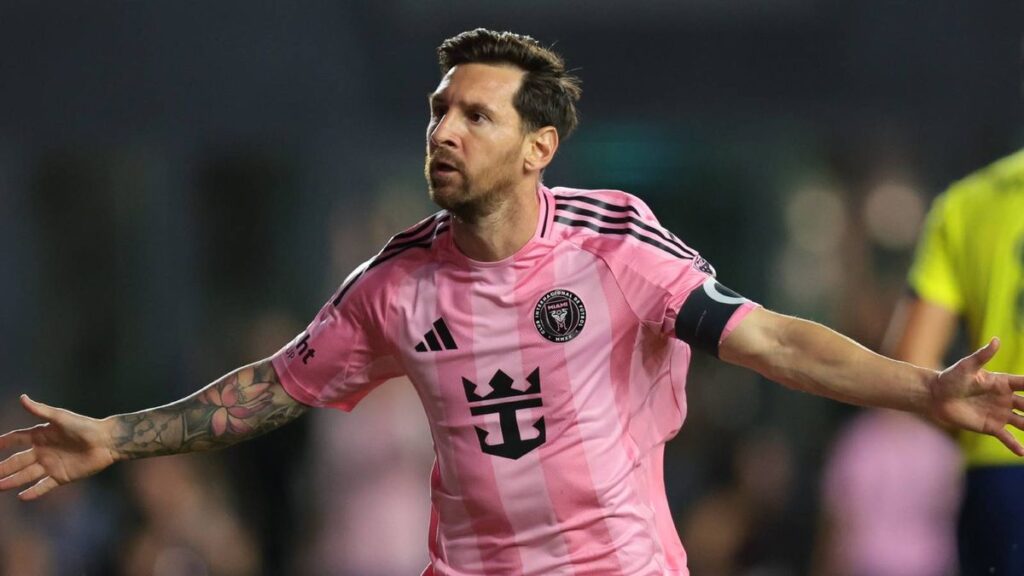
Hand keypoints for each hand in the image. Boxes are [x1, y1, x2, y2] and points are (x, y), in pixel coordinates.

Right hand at [0, 395, 116, 499]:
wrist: (107, 442)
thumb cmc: (85, 426)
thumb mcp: (60, 418)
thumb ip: (40, 410)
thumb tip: (22, 397)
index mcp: (41, 435)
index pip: (16, 439)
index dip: (3, 442)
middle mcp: (43, 451)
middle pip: (17, 461)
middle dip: (2, 468)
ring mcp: (51, 465)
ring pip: (26, 475)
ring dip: (11, 481)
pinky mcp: (62, 476)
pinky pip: (44, 486)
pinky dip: (33, 492)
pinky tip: (21, 497)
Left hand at [930, 338, 1023, 455]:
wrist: (935, 396)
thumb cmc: (950, 378)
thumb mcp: (967, 367)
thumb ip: (983, 356)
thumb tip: (996, 340)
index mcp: (1003, 383)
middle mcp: (1006, 399)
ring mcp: (1000, 413)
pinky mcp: (991, 426)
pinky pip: (1007, 437)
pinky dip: (1015, 445)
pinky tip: (1023, 454)